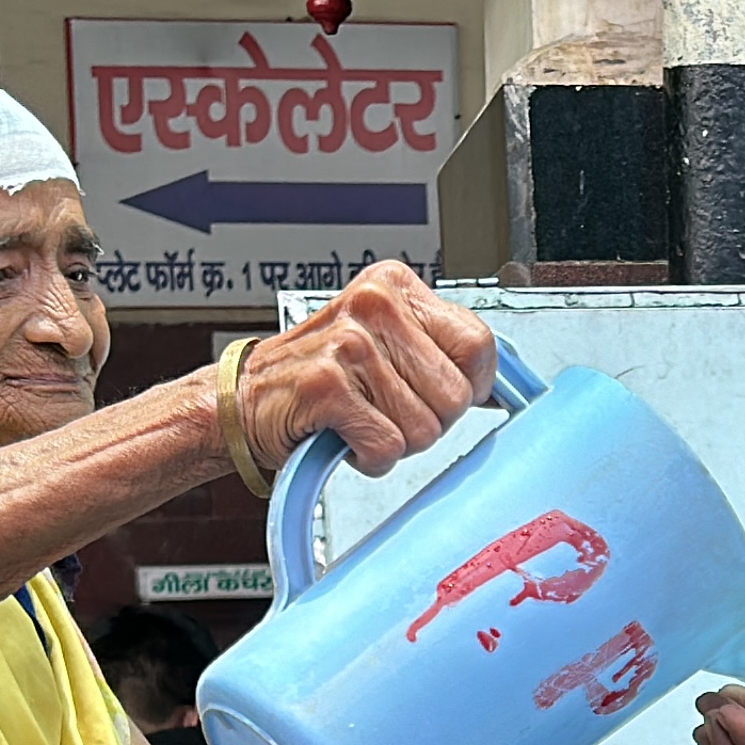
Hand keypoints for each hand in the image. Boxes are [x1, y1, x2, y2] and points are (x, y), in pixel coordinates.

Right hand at [238, 260, 495, 474]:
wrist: (247, 398)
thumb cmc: (320, 375)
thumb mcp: (384, 341)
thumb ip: (436, 350)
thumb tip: (498, 385)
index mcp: (394, 287)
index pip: (477, 344)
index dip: (472, 385)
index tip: (445, 395)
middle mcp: (373, 306)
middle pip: (455, 396)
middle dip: (429, 421)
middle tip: (387, 411)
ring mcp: (349, 345)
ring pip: (424, 428)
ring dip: (395, 441)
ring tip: (361, 419)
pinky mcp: (327, 387)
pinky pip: (387, 446)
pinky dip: (369, 457)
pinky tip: (345, 435)